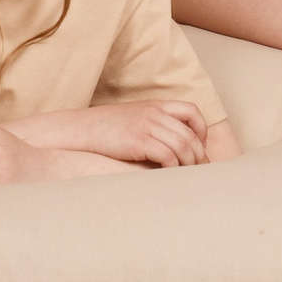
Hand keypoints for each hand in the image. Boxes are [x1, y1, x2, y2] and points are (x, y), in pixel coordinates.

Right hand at [76, 101, 211, 167]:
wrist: (80, 130)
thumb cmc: (105, 129)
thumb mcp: (134, 117)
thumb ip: (154, 123)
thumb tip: (174, 143)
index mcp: (155, 105)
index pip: (192, 111)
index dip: (201, 130)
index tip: (200, 146)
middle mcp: (154, 113)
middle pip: (190, 134)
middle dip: (199, 154)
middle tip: (201, 170)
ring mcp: (146, 125)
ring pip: (182, 146)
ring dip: (189, 164)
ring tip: (187, 176)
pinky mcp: (138, 141)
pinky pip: (167, 156)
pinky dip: (173, 168)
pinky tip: (170, 176)